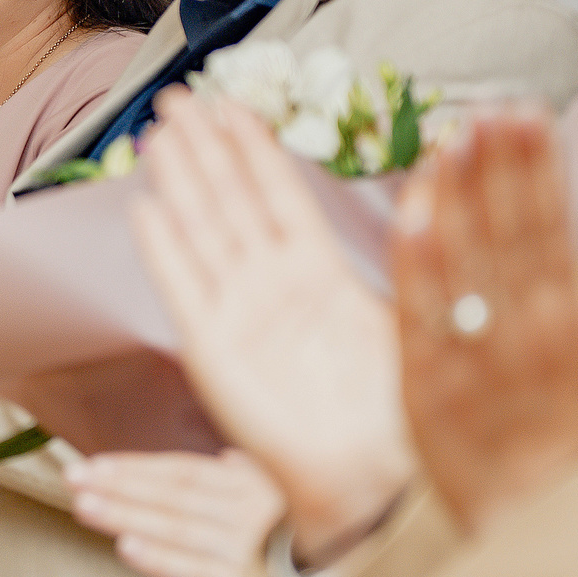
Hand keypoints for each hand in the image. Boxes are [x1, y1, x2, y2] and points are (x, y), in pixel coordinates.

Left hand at [65, 449, 286, 576]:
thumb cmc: (329, 552)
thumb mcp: (295, 507)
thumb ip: (255, 484)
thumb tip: (229, 458)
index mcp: (259, 489)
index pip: (186, 471)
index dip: (137, 467)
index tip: (96, 465)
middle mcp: (254, 513)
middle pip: (175, 494)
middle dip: (120, 485)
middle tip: (76, 478)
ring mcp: (255, 550)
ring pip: (179, 526)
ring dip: (128, 513)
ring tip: (86, 505)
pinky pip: (201, 572)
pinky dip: (163, 558)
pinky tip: (128, 547)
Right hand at [131, 89, 413, 566]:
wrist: (375, 480)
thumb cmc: (400, 409)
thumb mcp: (417, 311)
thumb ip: (415, 243)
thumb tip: (432, 175)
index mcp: (319, 275)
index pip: (277, 194)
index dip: (251, 147)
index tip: (229, 102)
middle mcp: (272, 288)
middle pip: (229, 201)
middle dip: (203, 147)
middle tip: (175, 97)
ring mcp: (238, 315)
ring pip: (203, 231)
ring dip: (179, 181)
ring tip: (157, 133)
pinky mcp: (213, 352)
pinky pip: (183, 290)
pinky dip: (164, 250)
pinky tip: (145, 208)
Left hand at [393, 113, 577, 535]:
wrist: (543, 530)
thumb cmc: (572, 435)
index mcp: (573, 320)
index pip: (553, 226)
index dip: (537, 167)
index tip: (524, 110)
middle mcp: (528, 332)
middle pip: (512, 234)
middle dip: (501, 168)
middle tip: (487, 105)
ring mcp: (477, 356)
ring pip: (467, 263)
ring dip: (459, 197)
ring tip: (449, 138)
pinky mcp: (428, 383)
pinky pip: (420, 314)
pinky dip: (419, 263)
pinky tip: (411, 212)